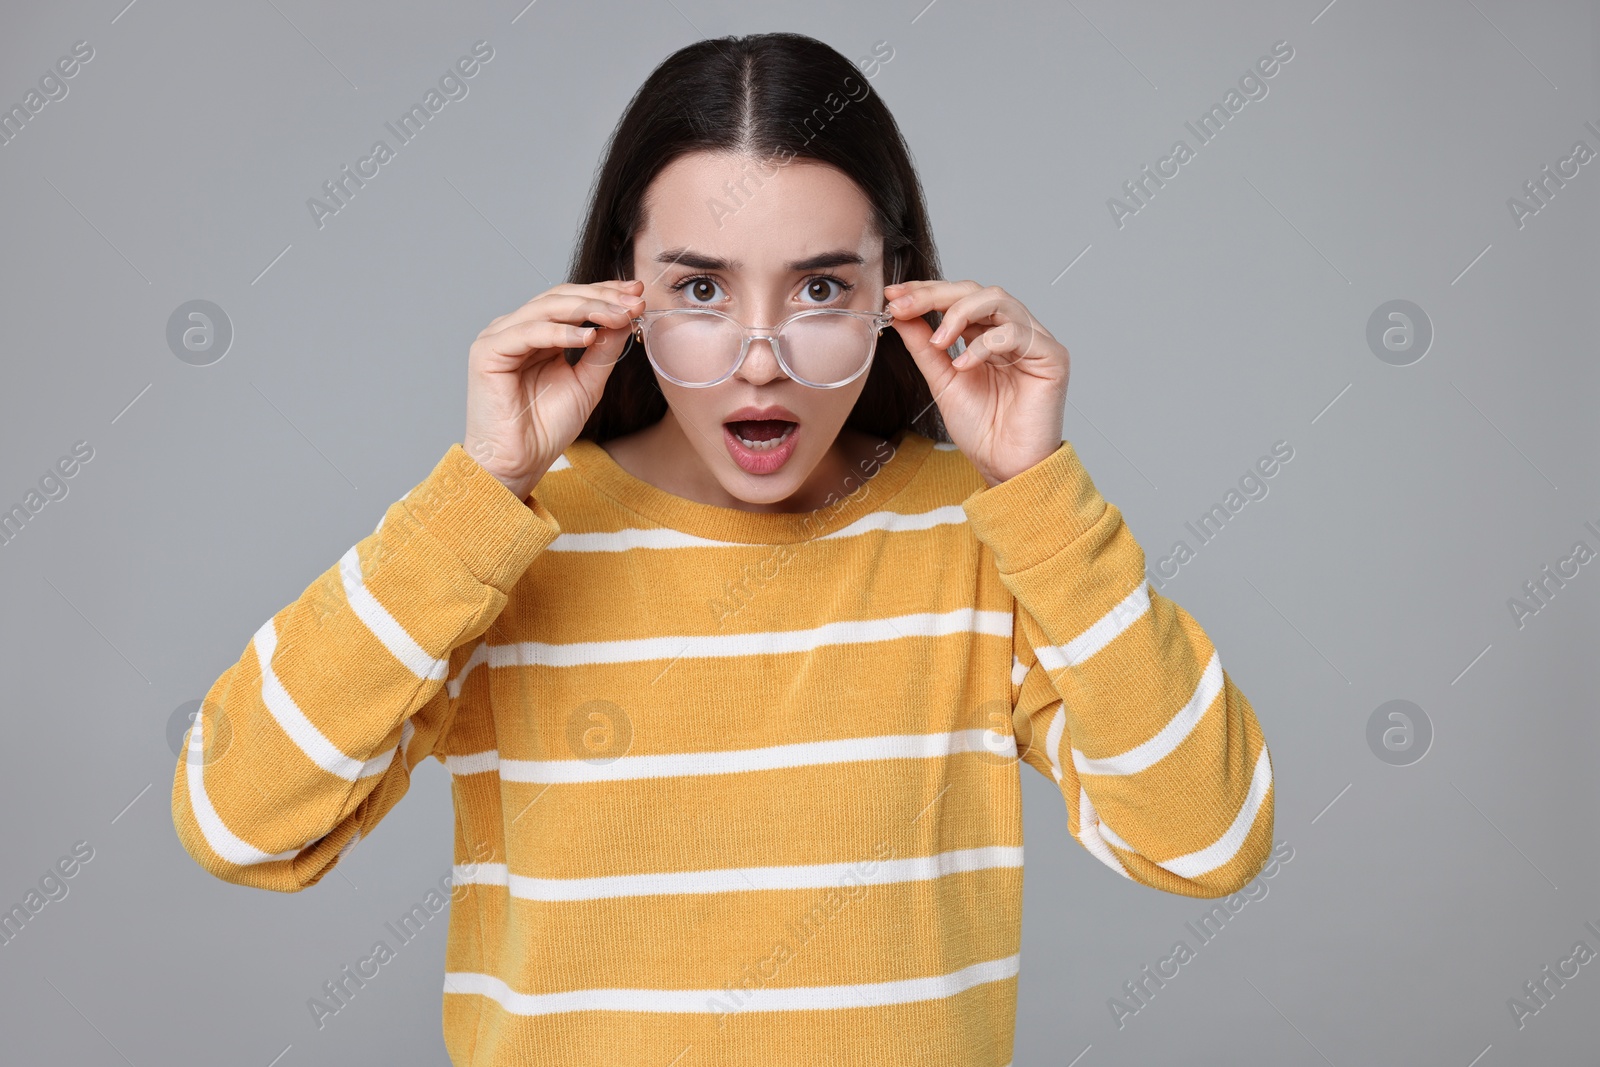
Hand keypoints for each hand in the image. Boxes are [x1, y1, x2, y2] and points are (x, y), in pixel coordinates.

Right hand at [462, 279, 644, 498]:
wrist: (520, 463)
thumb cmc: (546, 428)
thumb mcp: (587, 382)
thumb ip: (603, 350)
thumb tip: (626, 317)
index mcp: (538, 334)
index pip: (572, 301)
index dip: (604, 293)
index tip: (637, 292)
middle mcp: (516, 329)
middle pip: (560, 298)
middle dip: (601, 297)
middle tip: (633, 299)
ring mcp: (499, 337)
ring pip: (546, 308)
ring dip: (587, 309)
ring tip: (618, 316)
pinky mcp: (487, 352)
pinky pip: (528, 333)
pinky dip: (559, 333)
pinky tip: (588, 336)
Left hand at [884, 279, 1069, 486]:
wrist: (1005, 466)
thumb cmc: (981, 429)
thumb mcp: (942, 380)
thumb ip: (925, 346)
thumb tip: (900, 314)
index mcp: (987, 335)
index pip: (958, 298)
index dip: (925, 292)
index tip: (893, 296)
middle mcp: (1012, 332)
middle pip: (976, 291)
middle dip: (935, 295)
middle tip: (903, 307)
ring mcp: (1034, 341)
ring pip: (998, 300)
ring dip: (959, 314)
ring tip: (938, 342)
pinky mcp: (1052, 357)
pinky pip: (1016, 333)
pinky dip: (985, 344)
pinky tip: (964, 364)